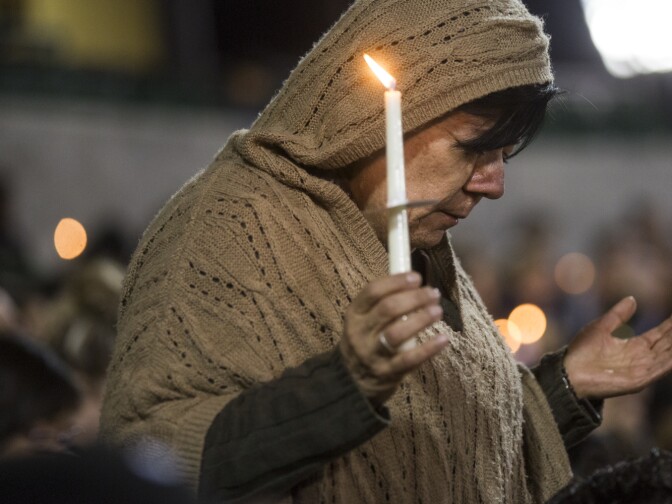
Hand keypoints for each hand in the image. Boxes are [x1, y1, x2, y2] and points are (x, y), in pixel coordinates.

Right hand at [339, 272, 447, 405]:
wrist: (352, 381)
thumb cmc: (366, 341)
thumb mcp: (363, 320)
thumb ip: (382, 303)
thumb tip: (413, 281)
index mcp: (354, 314)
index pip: (373, 291)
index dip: (396, 281)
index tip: (417, 277)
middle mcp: (361, 333)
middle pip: (388, 309)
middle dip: (414, 298)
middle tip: (433, 293)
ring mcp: (373, 354)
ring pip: (397, 333)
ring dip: (420, 319)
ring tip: (437, 311)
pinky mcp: (387, 373)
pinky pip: (409, 360)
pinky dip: (428, 349)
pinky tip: (444, 339)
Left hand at [564, 296, 671, 399]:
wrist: (568, 371)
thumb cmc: (581, 351)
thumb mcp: (602, 326)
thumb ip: (619, 315)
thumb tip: (632, 299)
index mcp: (634, 347)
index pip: (661, 334)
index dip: (671, 325)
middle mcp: (642, 359)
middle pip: (669, 344)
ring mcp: (642, 370)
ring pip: (669, 356)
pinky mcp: (639, 380)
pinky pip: (661, 369)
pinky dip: (671, 360)